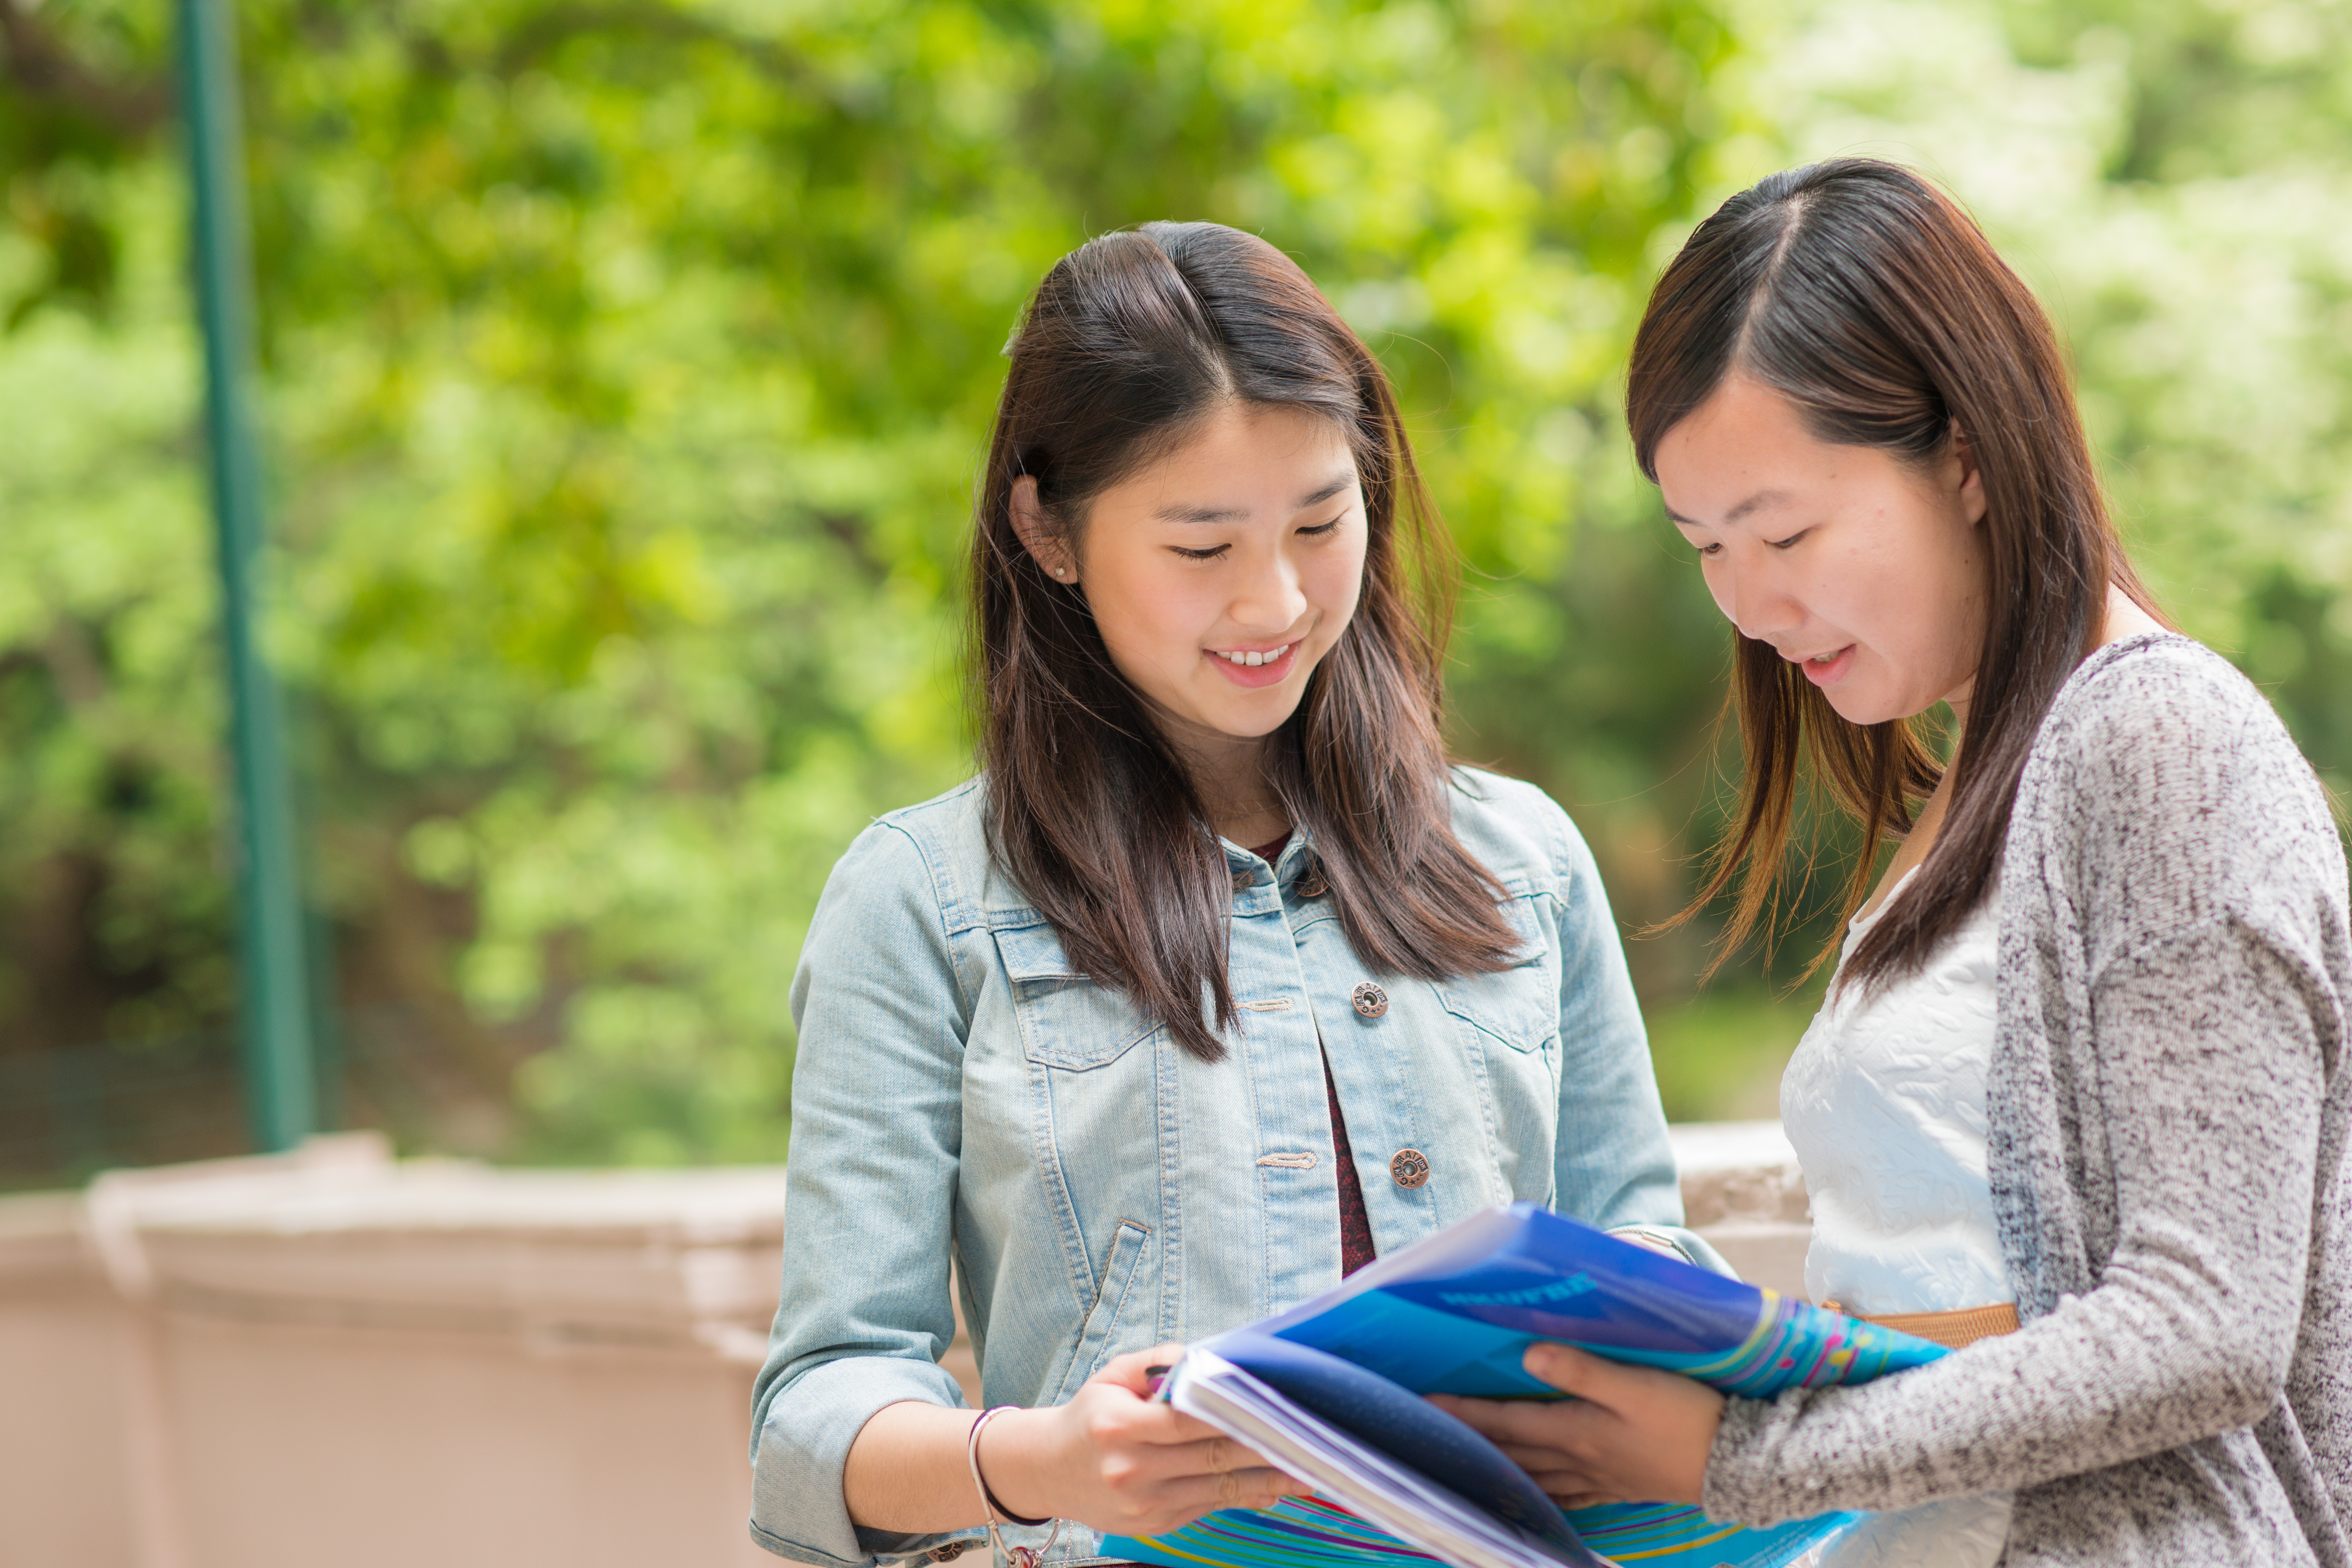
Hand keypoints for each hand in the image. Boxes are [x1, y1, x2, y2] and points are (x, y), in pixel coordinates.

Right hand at [986, 1344, 1309, 1535]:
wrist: (1047, 1470)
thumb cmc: (1090, 1414)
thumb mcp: (1114, 1376)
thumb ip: (1161, 1363)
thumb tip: (1212, 1360)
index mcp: (1119, 1426)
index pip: (1191, 1418)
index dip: (1236, 1411)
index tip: (1277, 1403)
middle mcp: (1131, 1469)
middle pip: (1214, 1454)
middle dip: (1267, 1445)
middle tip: (1313, 1435)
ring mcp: (1144, 1504)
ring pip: (1220, 1487)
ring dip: (1269, 1477)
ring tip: (1311, 1465)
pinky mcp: (1155, 1526)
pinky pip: (1210, 1505)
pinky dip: (1246, 1494)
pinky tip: (1276, 1485)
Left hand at [1429, 1342, 1724, 1509]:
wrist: (1738, 1463)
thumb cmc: (1688, 1416)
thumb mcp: (1638, 1385)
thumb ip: (1583, 1369)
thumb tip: (1528, 1355)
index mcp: (1576, 1430)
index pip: (1504, 1421)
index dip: (1462, 1411)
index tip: (1422, 1403)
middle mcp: (1578, 1458)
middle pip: (1509, 1450)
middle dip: (1466, 1438)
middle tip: (1425, 1432)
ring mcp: (1597, 1477)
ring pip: (1531, 1474)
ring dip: (1494, 1466)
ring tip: (1463, 1462)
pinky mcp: (1618, 1485)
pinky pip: (1564, 1493)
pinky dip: (1538, 1491)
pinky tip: (1532, 1492)